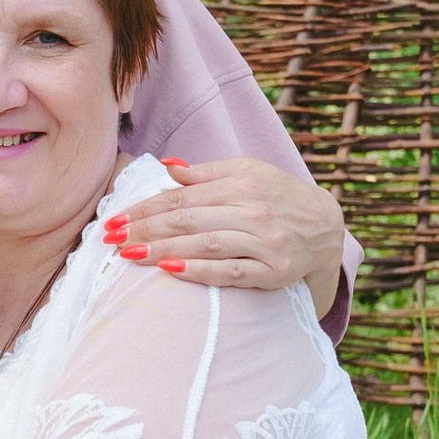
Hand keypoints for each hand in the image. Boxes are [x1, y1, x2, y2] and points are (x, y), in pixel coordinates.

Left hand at [106, 157, 347, 294]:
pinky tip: (171, 271)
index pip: (182, 197)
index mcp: (241, 183)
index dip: (145, 209)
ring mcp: (265, 241)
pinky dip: (200, 270)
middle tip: (111, 240)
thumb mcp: (249, 173)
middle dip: (145, 229)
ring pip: (206, 244)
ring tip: (131, 255)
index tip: (115, 220)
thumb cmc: (279, 197)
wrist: (328, 228)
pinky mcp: (274, 270)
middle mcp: (253, 210)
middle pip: (188, 220)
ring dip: (164, 250)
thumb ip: (207, 174)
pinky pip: (232, 271)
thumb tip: (168, 167)